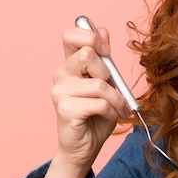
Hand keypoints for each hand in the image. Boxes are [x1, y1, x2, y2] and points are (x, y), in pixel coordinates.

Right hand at [42, 25, 129, 177]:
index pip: (71, 35)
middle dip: (108, 73)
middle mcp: (61, 74)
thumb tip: (103, 30)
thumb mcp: (106, 84)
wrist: (85, 147)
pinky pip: (99, 103)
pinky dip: (112, 111)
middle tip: (113, 90)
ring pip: (99, 84)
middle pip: (87, 54)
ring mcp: (60, 91)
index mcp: (70, 64)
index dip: (91, 37)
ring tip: (118, 109)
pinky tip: (109, 117)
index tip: (106, 51)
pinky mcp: (65, 109)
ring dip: (116, 99)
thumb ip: (104, 60)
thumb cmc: (97, 115)